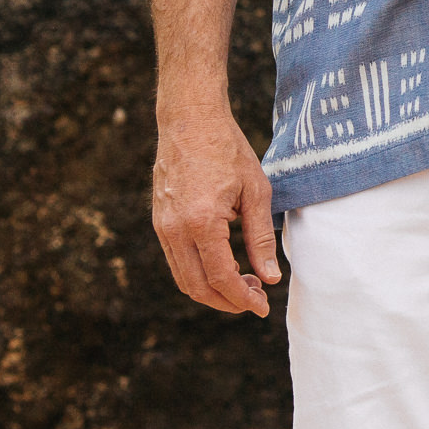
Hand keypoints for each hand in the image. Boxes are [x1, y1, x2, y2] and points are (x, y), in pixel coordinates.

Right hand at [153, 103, 279, 317]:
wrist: (189, 120)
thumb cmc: (228, 150)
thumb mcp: (256, 192)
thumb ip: (260, 238)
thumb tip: (269, 278)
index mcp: (201, 222)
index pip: (221, 277)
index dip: (242, 299)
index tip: (262, 308)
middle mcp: (175, 230)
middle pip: (197, 287)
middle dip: (226, 302)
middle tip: (255, 301)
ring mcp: (162, 227)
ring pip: (183, 278)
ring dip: (212, 290)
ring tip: (244, 285)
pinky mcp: (159, 222)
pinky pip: (176, 260)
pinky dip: (198, 273)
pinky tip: (224, 266)